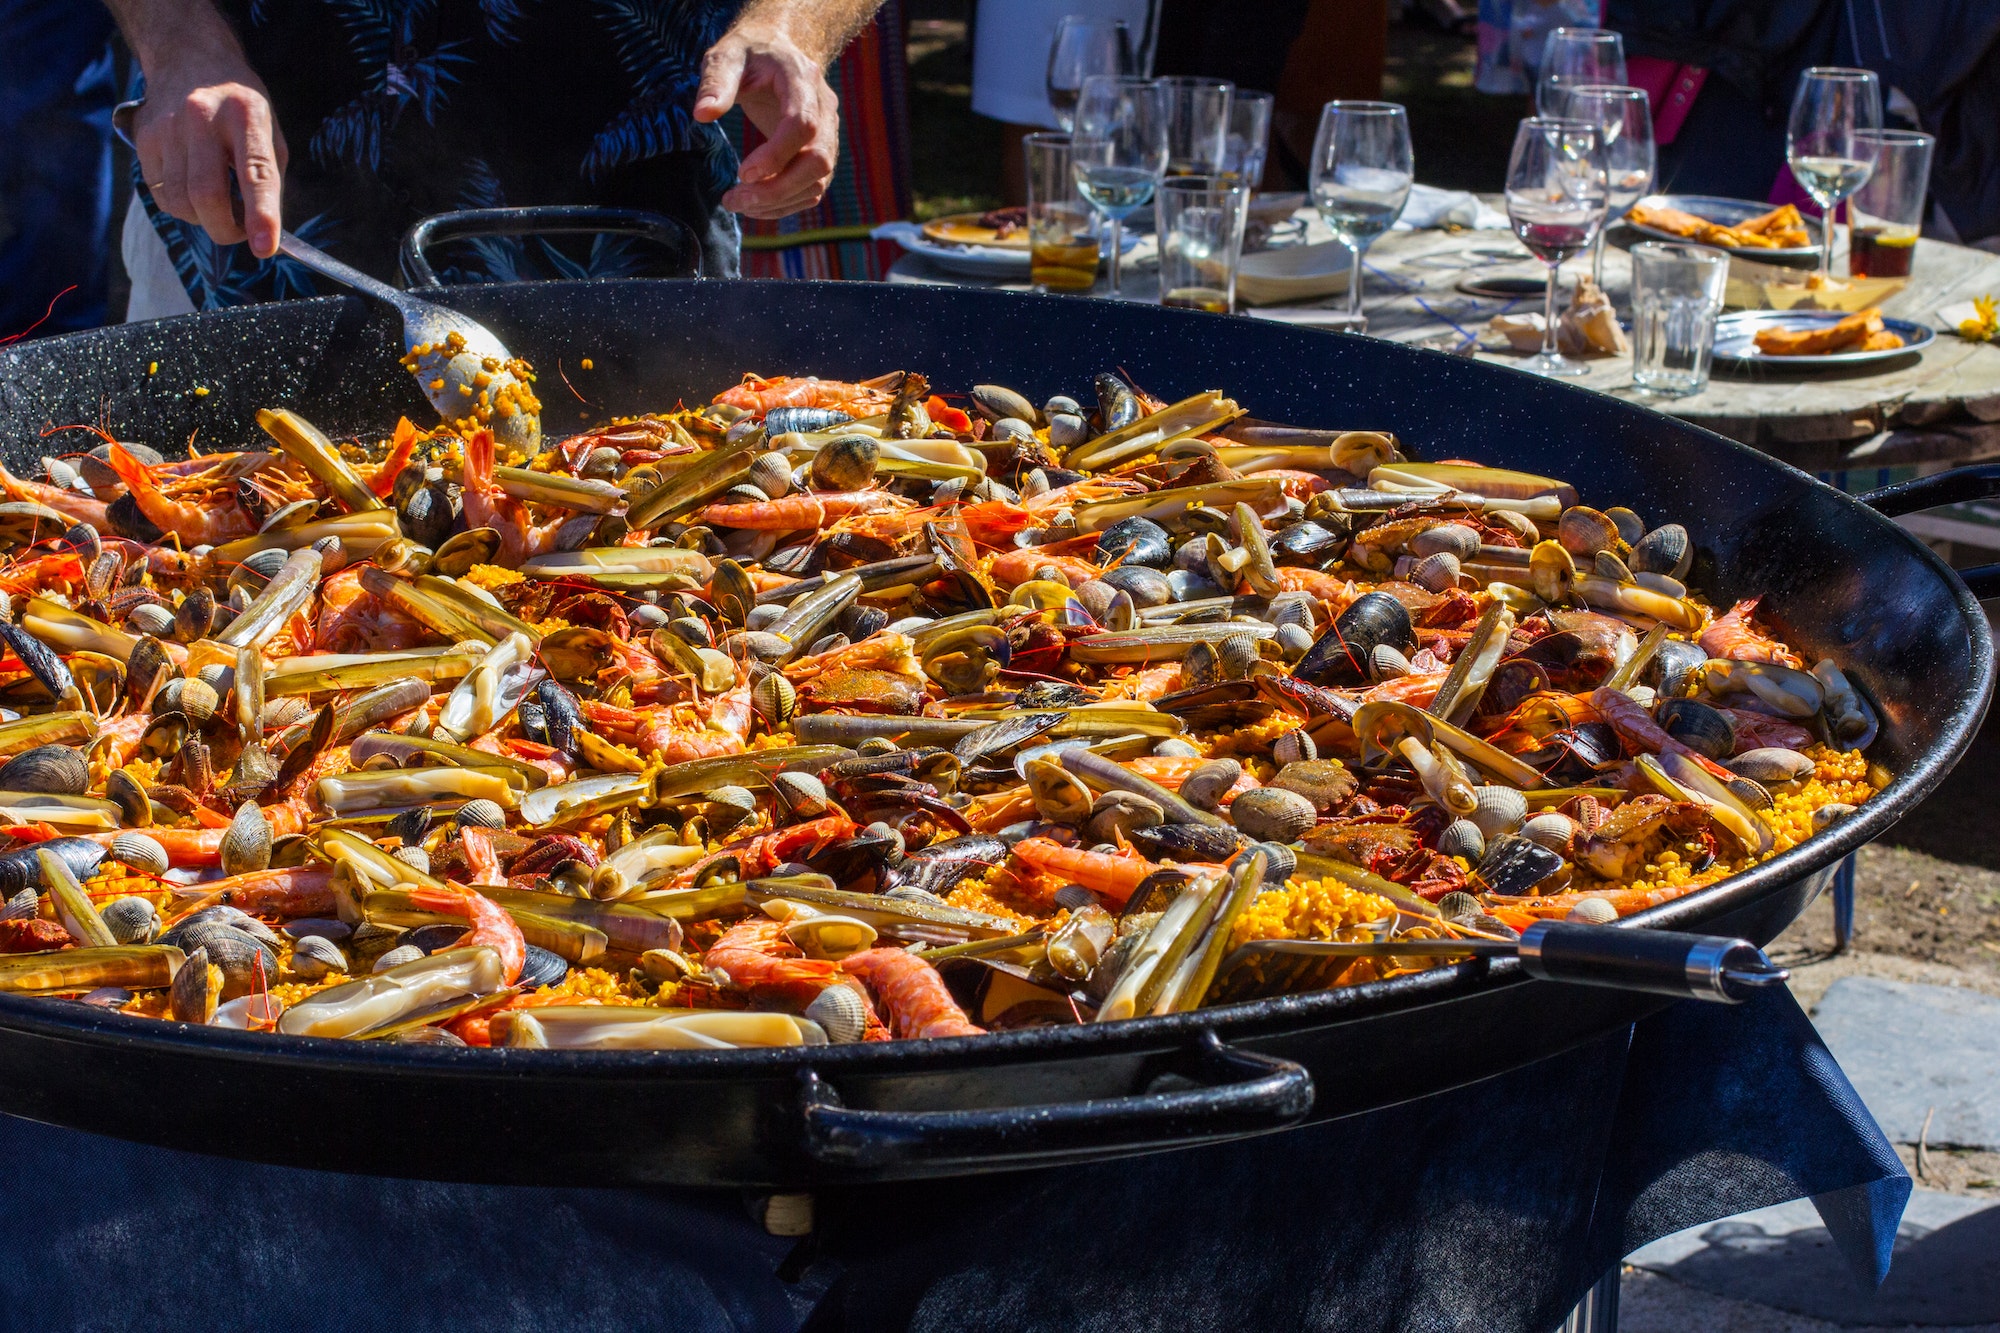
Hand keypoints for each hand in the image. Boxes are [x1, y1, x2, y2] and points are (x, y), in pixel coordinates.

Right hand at [131, 32, 285, 256]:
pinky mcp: (143, 139)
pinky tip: (194, 191)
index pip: (255, 172)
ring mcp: (167, 128)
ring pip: (181, 202)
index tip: (265, 248)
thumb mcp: (269, 129)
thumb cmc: (238, 104)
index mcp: (245, 114)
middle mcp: (201, 118)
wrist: (188, 58)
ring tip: (220, 207)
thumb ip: (269, 178)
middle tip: (241, 232)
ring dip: (204, 220)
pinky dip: (183, 208)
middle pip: (207, 195)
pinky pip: (161, 196)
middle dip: (226, 230)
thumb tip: (264, 232)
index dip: (261, 215)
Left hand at [694, 14, 841, 219]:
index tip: (742, 173)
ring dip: (779, 202)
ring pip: (818, 181)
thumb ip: (715, 82)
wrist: (778, 48)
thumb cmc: (749, 52)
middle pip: (819, 161)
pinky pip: (813, 188)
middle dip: (778, 189)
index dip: (776, 154)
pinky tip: (754, 203)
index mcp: (802, 79)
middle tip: (735, 199)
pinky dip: (785, 203)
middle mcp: (824, 109)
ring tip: (737, 203)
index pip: (803, 124)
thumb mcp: (726, 56)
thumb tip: (702, 115)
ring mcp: (828, 134)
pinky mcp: (821, 153)